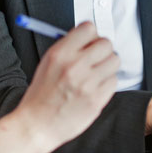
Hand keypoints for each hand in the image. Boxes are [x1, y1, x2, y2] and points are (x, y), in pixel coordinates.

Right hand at [16, 21, 118, 151]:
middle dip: (102, 50)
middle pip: (106, 43)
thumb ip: (69, 48)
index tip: (90, 42)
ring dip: (107, 66)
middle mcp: (75, 66)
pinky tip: (94, 89)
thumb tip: (90, 37)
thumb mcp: (47, 63)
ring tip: (95, 75)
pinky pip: (114, 81)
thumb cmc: (42, 95)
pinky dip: (107, 84)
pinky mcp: (96, 99)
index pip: (89, 28)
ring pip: (114, 61)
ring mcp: (87, 83)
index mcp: (60, 53)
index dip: (91, 35)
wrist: (37, 125)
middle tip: (96, 59)